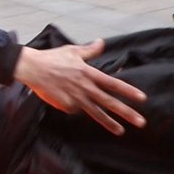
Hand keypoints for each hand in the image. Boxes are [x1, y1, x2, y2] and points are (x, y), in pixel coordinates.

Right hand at [13, 41, 146, 135]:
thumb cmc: (52, 58)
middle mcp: (85, 88)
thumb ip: (90, 50)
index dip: (128, 91)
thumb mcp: (72, 51)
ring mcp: (76, 98)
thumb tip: (101, 42)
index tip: (142, 99)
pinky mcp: (65, 105)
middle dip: (126, 113)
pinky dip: (75, 107)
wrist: (32, 68)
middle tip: (141, 122)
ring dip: (109, 123)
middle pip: (109, 102)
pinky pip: (75, 109)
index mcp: (88, 73)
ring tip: (121, 131)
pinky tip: (67, 100)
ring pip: (96, 113)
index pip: (113, 84)